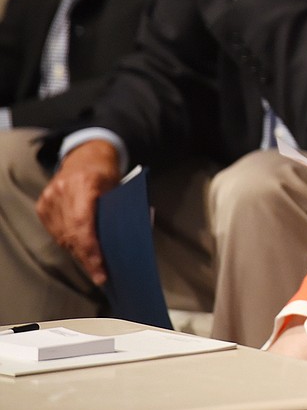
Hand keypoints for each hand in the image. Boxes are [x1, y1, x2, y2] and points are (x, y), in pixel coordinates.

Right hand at [35, 140, 121, 284]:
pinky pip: (54, 231)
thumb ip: (128, 210)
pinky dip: (68, 241)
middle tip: (100, 275)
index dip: (90, 248)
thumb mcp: (122, 187)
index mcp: (86, 182)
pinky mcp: (42, 203)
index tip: (100, 267)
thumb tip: (139, 235)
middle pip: (72, 233)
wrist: (86, 155)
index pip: (83, 223)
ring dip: (78, 252)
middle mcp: (64, 189)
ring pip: (62, 236)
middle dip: (87, 257)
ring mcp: (50, 196)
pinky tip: (80, 249)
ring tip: (93, 265)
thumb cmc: (109, 173)